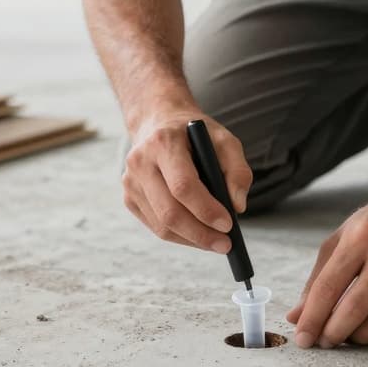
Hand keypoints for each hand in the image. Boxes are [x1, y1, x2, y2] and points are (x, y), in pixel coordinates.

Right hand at [123, 108, 252, 252]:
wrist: (158, 122)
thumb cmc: (194, 134)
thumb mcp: (224, 140)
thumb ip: (238, 170)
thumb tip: (237, 206)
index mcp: (163, 143)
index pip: (183, 186)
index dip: (206, 210)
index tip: (228, 224)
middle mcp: (140, 162)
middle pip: (169, 212)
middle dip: (200, 234)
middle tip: (225, 244)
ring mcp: (130, 182)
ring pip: (162, 225)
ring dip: (192, 239)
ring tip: (216, 242)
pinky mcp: (129, 198)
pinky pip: (156, 226)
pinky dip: (180, 236)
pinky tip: (198, 233)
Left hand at [286, 187, 367, 347]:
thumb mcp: (340, 240)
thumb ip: (317, 280)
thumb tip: (296, 318)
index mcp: (361, 237)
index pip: (329, 287)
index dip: (312, 318)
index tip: (302, 339)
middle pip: (355, 310)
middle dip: (333, 333)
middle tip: (324, 342)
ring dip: (358, 338)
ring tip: (347, 335)